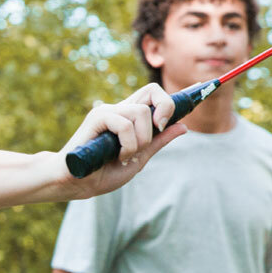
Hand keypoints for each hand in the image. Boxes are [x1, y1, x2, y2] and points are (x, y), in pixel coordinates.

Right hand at [60, 83, 184, 197]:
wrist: (75, 183)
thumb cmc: (101, 174)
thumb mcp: (138, 160)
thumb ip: (158, 143)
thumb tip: (183, 127)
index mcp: (130, 119)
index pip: (154, 97)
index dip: (173, 95)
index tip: (197, 92)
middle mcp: (120, 110)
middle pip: (152, 90)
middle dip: (165, 107)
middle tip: (160, 128)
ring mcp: (108, 111)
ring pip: (141, 112)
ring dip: (141, 140)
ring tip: (126, 156)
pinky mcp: (97, 116)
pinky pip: (125, 123)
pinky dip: (127, 144)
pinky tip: (117, 156)